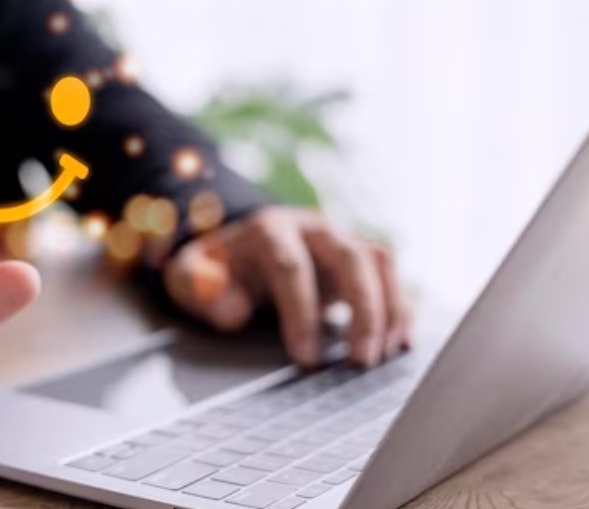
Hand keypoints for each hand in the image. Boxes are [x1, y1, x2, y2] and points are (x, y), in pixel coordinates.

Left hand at [163, 207, 411, 366]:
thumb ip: (197, 286)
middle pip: (350, 257)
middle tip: (359, 360)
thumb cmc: (215, 267)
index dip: (300, 312)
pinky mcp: (358, 259)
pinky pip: (390, 275)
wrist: (238, 246)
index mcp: (269, 229)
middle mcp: (312, 228)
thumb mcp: (189, 274)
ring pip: (379, 263)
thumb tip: (233, 312)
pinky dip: (399, 307)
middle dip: (361, 309)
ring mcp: (339, 240)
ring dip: (388, 309)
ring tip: (380, 356)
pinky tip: (398, 342)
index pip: (291, 266)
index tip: (305, 357)